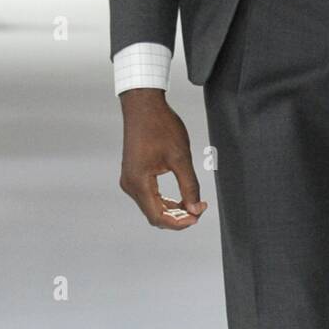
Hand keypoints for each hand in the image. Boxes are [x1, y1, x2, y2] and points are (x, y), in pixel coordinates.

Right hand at [119, 89, 207, 228]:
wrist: (143, 105)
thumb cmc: (161, 127)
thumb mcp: (180, 157)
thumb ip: (189, 186)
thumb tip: (196, 210)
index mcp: (139, 183)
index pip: (158, 217)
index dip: (179, 223)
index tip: (198, 216)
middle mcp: (130, 184)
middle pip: (153, 214)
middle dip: (177, 217)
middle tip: (199, 210)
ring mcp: (129, 179)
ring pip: (151, 206)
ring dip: (171, 209)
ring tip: (193, 205)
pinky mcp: (132, 173)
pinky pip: (148, 195)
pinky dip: (164, 200)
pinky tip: (180, 197)